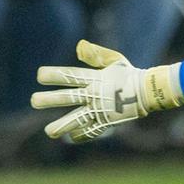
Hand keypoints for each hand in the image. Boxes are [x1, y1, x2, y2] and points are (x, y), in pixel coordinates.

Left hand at [32, 41, 183, 142]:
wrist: (150, 92)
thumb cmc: (129, 74)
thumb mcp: (114, 60)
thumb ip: (95, 54)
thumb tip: (78, 46)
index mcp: (96, 78)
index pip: (71, 75)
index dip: (55, 75)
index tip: (39, 76)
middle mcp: (96, 94)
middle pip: (69, 97)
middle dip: (50, 99)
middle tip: (33, 101)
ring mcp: (101, 110)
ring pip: (78, 119)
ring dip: (63, 125)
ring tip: (48, 131)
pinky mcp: (108, 122)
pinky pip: (92, 130)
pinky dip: (81, 134)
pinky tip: (70, 137)